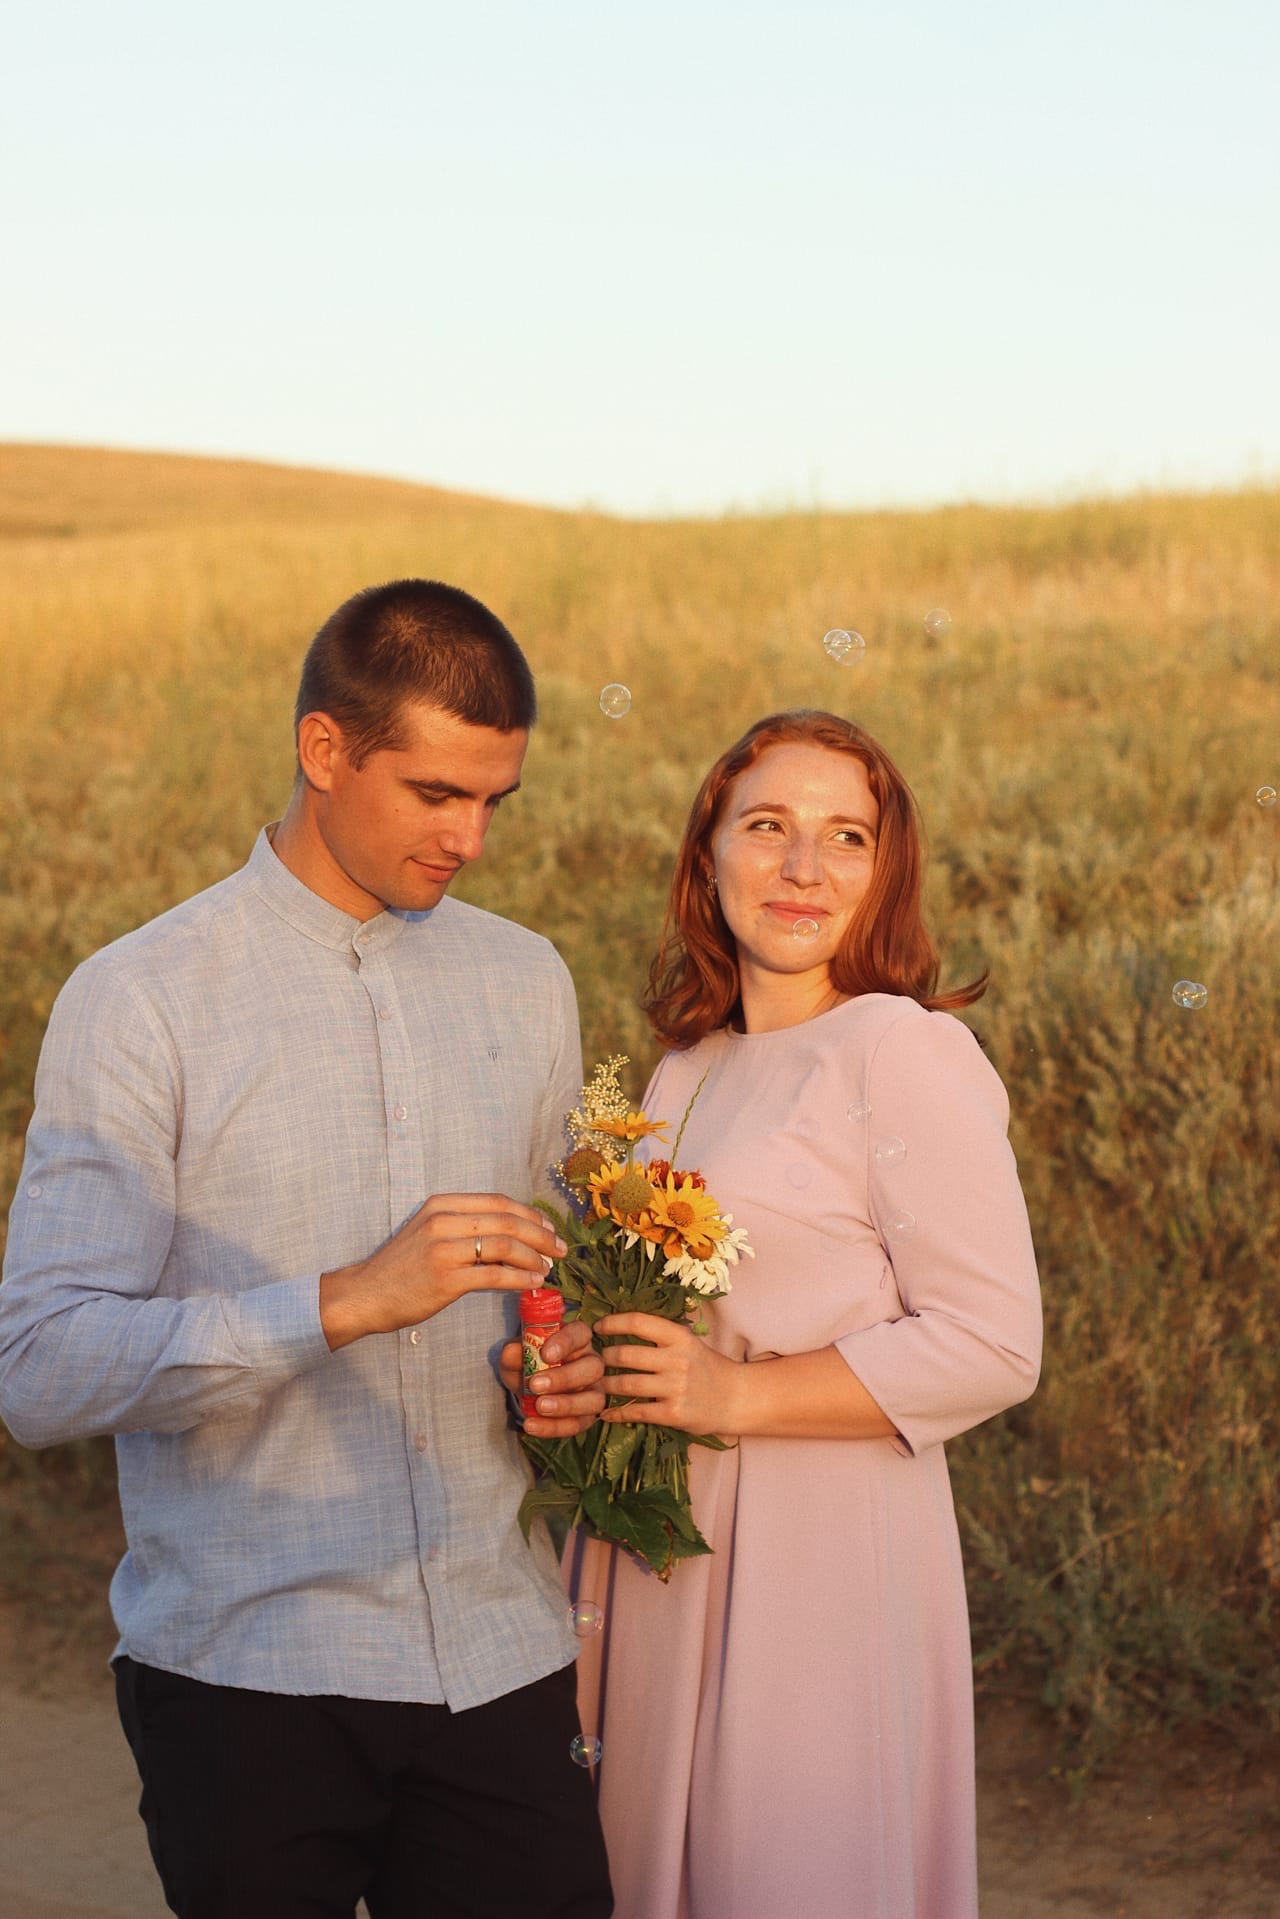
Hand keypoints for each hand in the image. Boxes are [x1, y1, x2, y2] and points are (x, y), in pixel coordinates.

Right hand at [320, 1193, 567, 1350]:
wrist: (365, 1294)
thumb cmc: (401, 1267)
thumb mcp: (428, 1231)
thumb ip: (462, 1225)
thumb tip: (510, 1231)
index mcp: (441, 1204)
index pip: (498, 1201)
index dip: (530, 1213)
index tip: (549, 1228)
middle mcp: (443, 1221)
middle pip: (507, 1220)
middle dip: (542, 1235)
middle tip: (560, 1249)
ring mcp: (444, 1250)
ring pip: (506, 1246)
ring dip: (535, 1258)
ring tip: (549, 1268)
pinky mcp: (446, 1280)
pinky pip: (495, 1275)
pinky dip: (521, 1278)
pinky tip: (534, 1283)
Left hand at [499, 1319, 606, 1437]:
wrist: (527, 1387)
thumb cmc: (528, 1363)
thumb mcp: (516, 1356)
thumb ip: (513, 1353)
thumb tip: (512, 1352)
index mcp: (577, 1339)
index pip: (580, 1333)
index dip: (565, 1343)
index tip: (545, 1354)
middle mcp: (591, 1363)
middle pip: (593, 1368)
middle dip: (565, 1378)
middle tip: (535, 1384)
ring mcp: (593, 1391)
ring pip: (594, 1399)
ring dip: (566, 1405)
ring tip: (539, 1407)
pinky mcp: (586, 1416)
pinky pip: (577, 1424)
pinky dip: (554, 1427)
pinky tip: (532, 1425)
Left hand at [594, 1312, 742, 1437]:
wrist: (735, 1398)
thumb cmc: (706, 1367)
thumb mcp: (688, 1343)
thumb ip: (660, 1336)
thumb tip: (619, 1326)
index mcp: (679, 1336)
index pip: (638, 1322)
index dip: (612, 1323)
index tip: (598, 1327)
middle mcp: (677, 1359)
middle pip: (625, 1354)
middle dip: (604, 1358)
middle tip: (594, 1362)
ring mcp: (676, 1388)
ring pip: (626, 1384)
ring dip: (606, 1386)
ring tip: (598, 1385)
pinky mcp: (674, 1414)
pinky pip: (636, 1412)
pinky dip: (616, 1413)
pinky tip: (606, 1413)